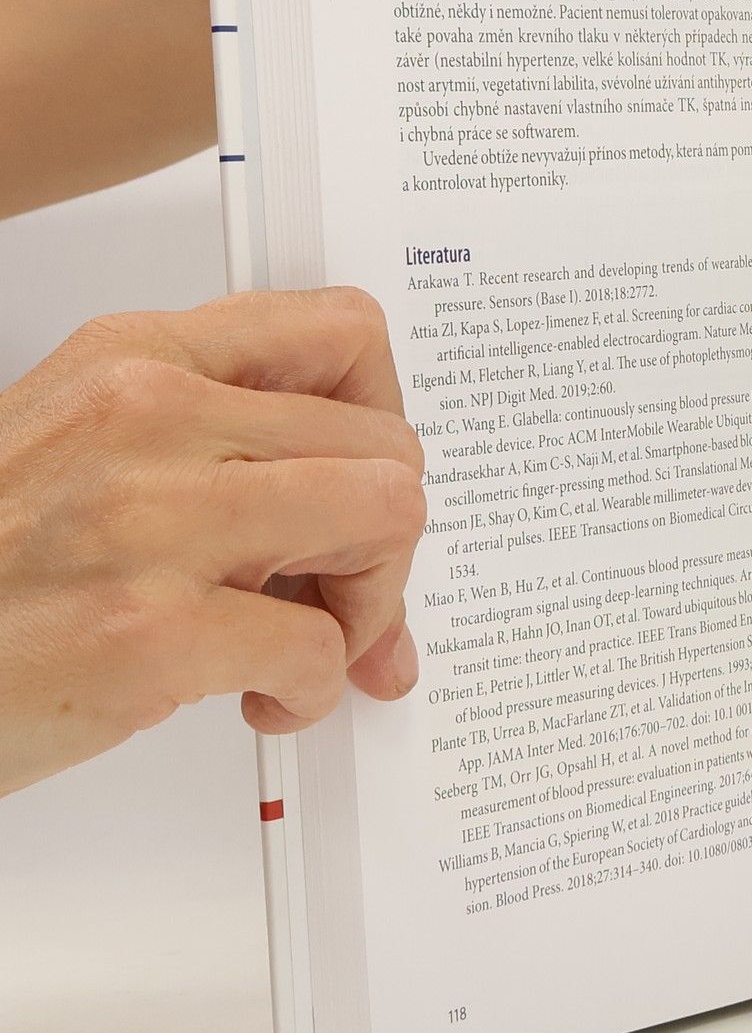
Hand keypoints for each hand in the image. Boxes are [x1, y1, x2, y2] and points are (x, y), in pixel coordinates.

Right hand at [0, 287, 426, 796]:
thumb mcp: (82, 452)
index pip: (342, 333)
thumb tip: (362, 505)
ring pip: (388, 516)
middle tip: (340, 590)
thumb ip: (216, 451)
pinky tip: (262, 698)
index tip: (371, 473)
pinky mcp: (152, 632)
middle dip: (385, 534)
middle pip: (388, 443)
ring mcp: (152, 522)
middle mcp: (148, 418)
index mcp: (135, 362)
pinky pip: (324, 649)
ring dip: (371, 601)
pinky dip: (316, 691)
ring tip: (311, 638)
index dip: (386, 414)